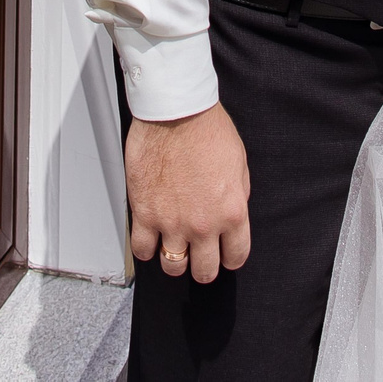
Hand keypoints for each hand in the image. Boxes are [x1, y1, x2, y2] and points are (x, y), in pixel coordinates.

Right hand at [126, 102, 250, 284]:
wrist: (176, 112)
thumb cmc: (207, 129)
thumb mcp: (239, 165)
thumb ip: (236, 197)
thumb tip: (230, 215)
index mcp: (232, 213)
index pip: (236, 257)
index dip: (230, 257)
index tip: (224, 254)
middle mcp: (203, 225)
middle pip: (204, 270)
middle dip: (203, 267)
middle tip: (199, 258)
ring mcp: (171, 222)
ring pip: (173, 267)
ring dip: (175, 261)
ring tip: (174, 250)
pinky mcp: (144, 213)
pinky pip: (142, 250)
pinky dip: (146, 250)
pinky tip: (151, 240)